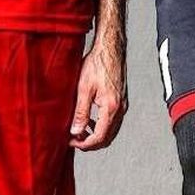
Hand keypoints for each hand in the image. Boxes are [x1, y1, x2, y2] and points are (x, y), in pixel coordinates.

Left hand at [69, 35, 127, 149]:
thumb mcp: (83, 89)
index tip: (72, 142)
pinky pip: (113, 121)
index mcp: (111, 108)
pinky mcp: (121, 101)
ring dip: (96, 135)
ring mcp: (123, 105)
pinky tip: (91, 120)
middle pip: (107, 138)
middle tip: (74, 140)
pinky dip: (101, 126)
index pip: (99, 137)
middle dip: (90, 143)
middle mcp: (120, 109)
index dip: (84, 144)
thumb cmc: (98, 64)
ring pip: (111, 131)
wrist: (110, 49)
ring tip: (80, 131)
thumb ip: (80, 112)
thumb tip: (76, 131)